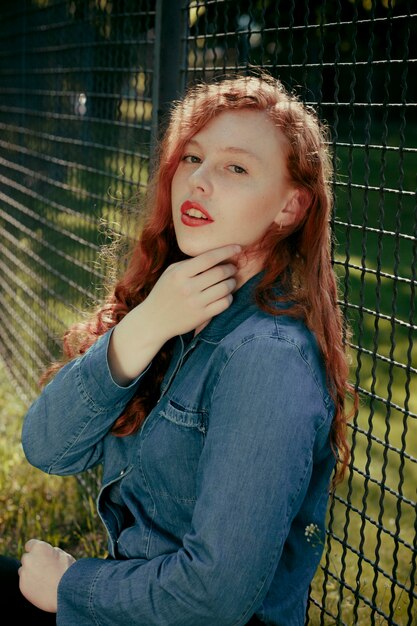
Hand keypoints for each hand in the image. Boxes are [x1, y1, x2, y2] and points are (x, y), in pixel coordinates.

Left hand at [18, 539, 75, 612]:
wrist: (67, 592)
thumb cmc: (68, 572)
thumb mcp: (63, 555)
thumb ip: (51, 553)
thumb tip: (47, 554)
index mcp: (39, 548)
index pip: (30, 544)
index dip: (35, 550)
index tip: (40, 555)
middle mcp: (29, 559)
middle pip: (26, 558)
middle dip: (33, 562)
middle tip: (44, 569)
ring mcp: (24, 573)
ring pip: (24, 571)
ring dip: (30, 573)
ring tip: (44, 580)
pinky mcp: (22, 587)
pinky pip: (25, 583)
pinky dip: (30, 585)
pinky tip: (42, 588)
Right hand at [108, 244, 240, 384]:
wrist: (154, 321)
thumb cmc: (164, 293)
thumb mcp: (170, 273)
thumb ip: (189, 263)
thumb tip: (215, 255)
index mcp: (179, 273)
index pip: (208, 258)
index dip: (226, 251)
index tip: (238, 247)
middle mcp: (188, 287)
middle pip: (220, 272)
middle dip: (231, 268)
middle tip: (233, 268)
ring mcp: (195, 303)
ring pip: (225, 288)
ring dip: (232, 283)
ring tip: (231, 281)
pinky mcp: (201, 316)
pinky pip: (224, 303)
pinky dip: (229, 297)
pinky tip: (225, 295)